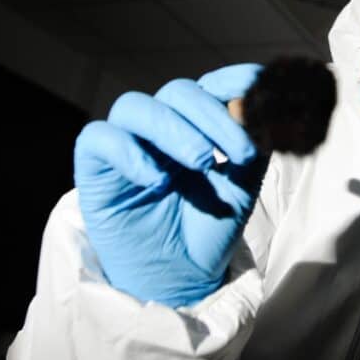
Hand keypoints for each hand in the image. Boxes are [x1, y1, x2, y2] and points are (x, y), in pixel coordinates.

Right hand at [73, 64, 264, 307]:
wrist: (181, 278)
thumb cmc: (209, 228)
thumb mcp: (243, 187)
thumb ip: (253, 146)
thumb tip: (265, 106)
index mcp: (196, 124)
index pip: (210, 86)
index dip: (233, 80)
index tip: (260, 89)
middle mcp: (159, 126)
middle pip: (177, 93)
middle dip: (212, 116)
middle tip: (240, 153)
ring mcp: (125, 142)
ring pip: (136, 107)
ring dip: (173, 128)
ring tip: (202, 162)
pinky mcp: (94, 168)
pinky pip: (98, 138)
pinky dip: (127, 152)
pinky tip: (157, 181)